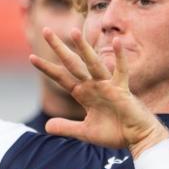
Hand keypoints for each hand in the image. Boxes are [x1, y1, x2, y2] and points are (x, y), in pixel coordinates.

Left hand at [30, 28, 168, 154]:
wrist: (137, 138)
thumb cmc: (114, 132)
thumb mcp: (85, 132)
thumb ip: (67, 127)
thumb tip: (46, 126)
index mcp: (84, 94)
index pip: (62, 78)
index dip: (47, 69)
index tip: (31, 57)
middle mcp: (93, 85)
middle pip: (73, 64)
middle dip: (59, 48)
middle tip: (46, 29)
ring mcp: (108, 85)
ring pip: (93, 63)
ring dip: (84, 48)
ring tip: (73, 31)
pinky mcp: (122, 90)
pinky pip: (121, 71)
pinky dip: (120, 57)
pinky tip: (117, 41)